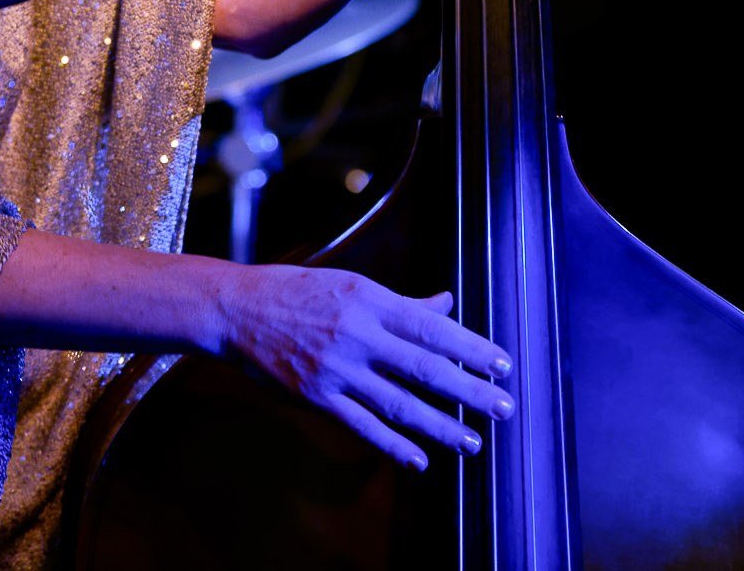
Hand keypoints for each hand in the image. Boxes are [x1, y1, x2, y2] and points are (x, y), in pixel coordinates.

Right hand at [214, 264, 513, 469]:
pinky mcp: (316, 396)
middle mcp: (357, 334)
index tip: (503, 365)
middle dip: (470, 391)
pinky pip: (362, 425)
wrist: (238, 309)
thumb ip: (401, 302)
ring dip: (441, 426)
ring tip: (473, 442)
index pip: (432, 328)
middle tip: (505, 408)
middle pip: (425, 368)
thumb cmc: (298, 291)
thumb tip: (446, 304)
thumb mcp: (353, 285)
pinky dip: (393, 445)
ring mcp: (337, 369)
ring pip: (399, 403)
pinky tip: (420, 459)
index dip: (471, 348)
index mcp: (370, 300)